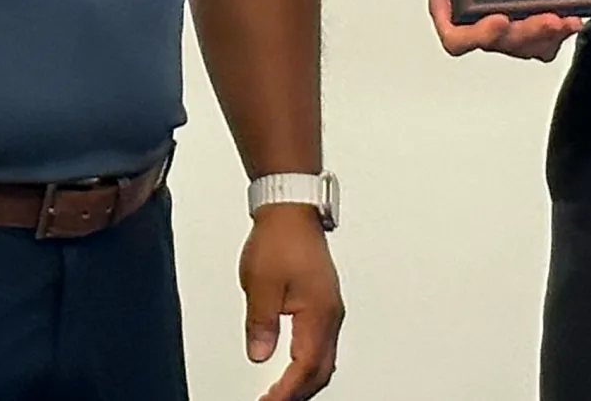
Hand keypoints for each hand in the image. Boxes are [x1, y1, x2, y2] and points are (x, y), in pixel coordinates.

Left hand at [240, 205, 342, 400]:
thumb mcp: (261, 284)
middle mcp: (330, 312)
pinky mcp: (323, 300)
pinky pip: (321, 343)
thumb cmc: (280, 237)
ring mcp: (329, 306)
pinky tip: (291, 365)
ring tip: (280, 392)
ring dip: (303, 380)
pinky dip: (306, 362)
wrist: (291, 207)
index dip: (285, 393)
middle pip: (320, 370)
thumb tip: (260, 354)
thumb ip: (261, 324)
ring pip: (323, 358)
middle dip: (298, 393)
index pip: (304, 368)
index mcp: (318, 312)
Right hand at [421, 0, 582, 61]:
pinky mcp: (532, 35)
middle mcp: (479, 27)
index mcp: (453, 11)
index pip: (456, 37)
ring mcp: (507, 34)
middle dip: (523, 33)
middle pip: (498, 44)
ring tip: (561, 18)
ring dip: (545, 34)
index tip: (497, 19)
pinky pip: (546, 44)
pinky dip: (561, 32)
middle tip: (543, 18)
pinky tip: (571, 19)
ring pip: (525, 47)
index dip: (476, 35)